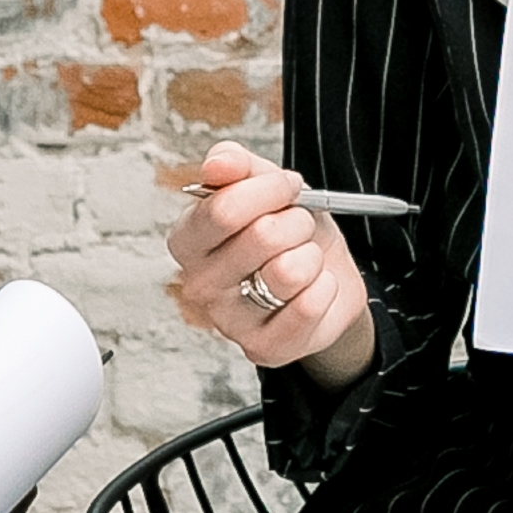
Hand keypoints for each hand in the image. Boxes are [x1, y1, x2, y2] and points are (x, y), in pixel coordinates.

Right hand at [168, 143, 375, 383]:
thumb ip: (236, 164)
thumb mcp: (265, 186)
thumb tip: (218, 164)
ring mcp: (228, 321)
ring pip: (288, 272)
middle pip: (260, 237)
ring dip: (311, 256)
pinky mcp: (262, 349)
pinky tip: (314, 288)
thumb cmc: (287, 231)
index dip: (269, 189)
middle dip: (296, 222)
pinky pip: (307, 307)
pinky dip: (325, 288)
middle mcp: (198, 283)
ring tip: (306, 259)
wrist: (324, 277)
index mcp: (188, 239)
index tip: (288, 186)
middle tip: (299, 227)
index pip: (223, 209)